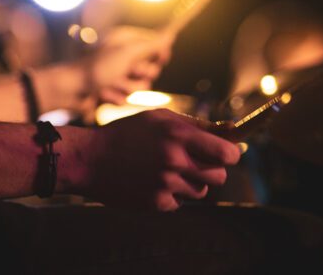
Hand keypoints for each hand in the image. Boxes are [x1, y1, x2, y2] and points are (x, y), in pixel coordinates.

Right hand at [67, 109, 241, 210]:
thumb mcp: (159, 118)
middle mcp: (175, 161)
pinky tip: (153, 181)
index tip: (226, 152)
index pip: (227, 154)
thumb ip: (196, 125)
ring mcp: (166, 185)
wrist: (90, 159)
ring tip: (168, 169)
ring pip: (201, 191)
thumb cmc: (126, 133)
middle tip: (196, 161)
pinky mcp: (156, 203)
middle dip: (213, 169)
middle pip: (220, 176)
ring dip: (191, 182)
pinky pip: (180, 203)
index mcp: (178, 136)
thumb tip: (231, 129)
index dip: (231, 153)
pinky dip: (172, 195)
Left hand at [86, 26, 173, 104]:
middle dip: (140, 74)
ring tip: (111, 85)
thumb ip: (150, 46)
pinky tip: (103, 93)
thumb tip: (169, 36)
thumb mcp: (127, 53)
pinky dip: (115, 96)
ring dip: (126, 88)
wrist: (71, 89)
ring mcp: (118, 74)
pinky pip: (127, 97)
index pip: (153, 42)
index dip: (160, 51)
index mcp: (125, 40)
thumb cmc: (98, 67)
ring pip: (140, 86)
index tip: (163, 58)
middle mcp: (123, 55)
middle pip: (150, 67)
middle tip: (128, 71)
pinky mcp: (113, 91)